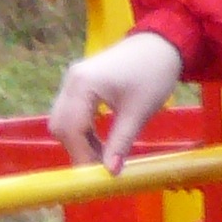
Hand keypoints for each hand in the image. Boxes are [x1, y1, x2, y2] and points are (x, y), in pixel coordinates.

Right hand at [48, 32, 185, 172]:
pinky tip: (99, 142)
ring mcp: (72, 80)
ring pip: (62, 120)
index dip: (81, 155)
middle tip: (99, 168)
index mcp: (83, 84)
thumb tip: (111, 173)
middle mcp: (71, 81)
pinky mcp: (78, 83)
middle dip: (77, 150)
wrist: (161, 44)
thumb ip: (121, 142)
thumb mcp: (138, 112)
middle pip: (60, 125)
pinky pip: (70, 113)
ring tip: (103, 156)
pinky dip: (81, 130)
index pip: (72, 128)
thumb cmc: (154, 74)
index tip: (96, 176)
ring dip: (78, 141)